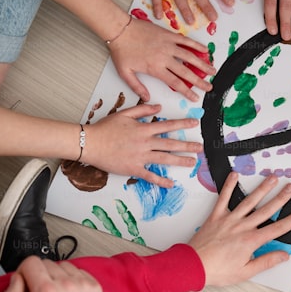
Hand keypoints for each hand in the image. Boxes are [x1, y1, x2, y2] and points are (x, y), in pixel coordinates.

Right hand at [0, 257, 111, 291]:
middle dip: (39, 275)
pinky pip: (79, 271)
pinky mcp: (95, 287)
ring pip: (62, 265)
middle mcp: (67, 283)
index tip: (25, 285)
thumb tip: (16, 278)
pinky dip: (71, 278)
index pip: (30, 261)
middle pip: (46, 263)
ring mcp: (84, 284)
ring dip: (56, 275)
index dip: (23, 272)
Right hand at [82, 104, 201, 187]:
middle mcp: (145, 143)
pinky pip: (150, 176)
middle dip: (188, 145)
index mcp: (143, 129)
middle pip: (170, 144)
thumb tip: (158, 107)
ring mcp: (140, 157)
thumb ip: (143, 110)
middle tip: (201, 147)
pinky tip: (171, 184)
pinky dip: (161, 181)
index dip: (183, 123)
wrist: (90, 143)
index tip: (195, 123)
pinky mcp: (133, 169)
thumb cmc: (105, 128)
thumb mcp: (124, 113)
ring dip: (180, 161)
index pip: (168, 125)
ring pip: (164, 159)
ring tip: (192, 162)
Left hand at [108, 17, 215, 101]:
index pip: (176, 83)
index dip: (188, 92)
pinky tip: (205, 50)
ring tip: (212, 70)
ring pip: (190, 56)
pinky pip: (186, 41)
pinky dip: (196, 45)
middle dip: (200, 81)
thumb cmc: (121, 51)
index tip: (196, 97)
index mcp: (156, 68)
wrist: (120, 29)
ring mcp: (169, 45)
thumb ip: (137, 87)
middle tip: (210, 86)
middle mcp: (165, 57)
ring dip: (203, 64)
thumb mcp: (125, 73)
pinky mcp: (169, 35)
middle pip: (187, 72)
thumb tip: (147, 98)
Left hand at [189, 173, 290, 285]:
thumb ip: (266, 261)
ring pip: (249, 201)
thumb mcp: (245, 272)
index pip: (277, 228)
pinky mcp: (216, 216)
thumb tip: (283, 255)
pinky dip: (229, 186)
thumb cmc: (218, 270)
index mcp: (251, 241)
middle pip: (266, 210)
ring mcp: (229, 219)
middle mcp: (242, 226)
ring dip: (262, 189)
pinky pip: (223, 198)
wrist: (192, 265)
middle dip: (281, 198)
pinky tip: (235, 175)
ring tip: (272, 178)